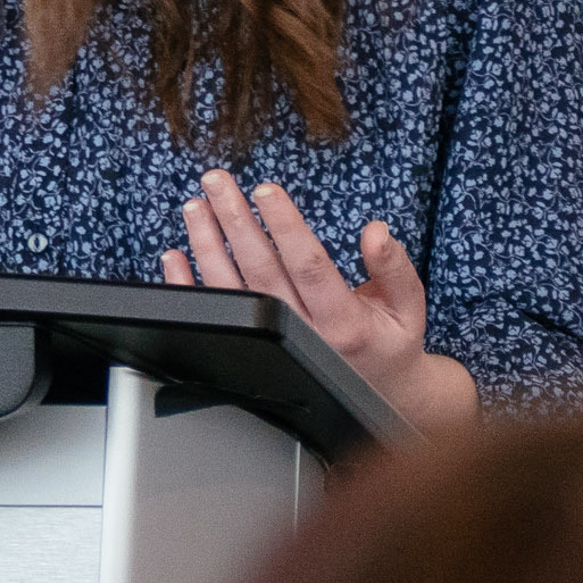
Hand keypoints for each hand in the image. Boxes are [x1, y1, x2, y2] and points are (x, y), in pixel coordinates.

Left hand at [161, 169, 475, 429]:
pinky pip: (213, 318)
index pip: (309, 265)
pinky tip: (175, 256)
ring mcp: (271, 347)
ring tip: (195, 206)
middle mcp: (303, 336)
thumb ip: (394, 267)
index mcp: (344, 323)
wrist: (378, 400)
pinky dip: (188, 286)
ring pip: (231, 290)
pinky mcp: (249, 351)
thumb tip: (376, 231)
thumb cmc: (389, 343)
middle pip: (261, 271)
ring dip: (207, 245)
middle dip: (235, 221)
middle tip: (215, 182)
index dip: (285, 226)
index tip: (265, 190)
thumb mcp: (407, 306)